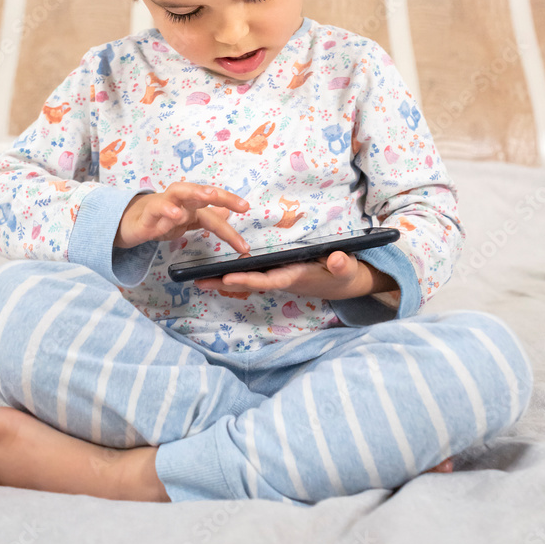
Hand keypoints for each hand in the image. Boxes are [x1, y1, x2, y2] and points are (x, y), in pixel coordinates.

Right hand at [114, 182, 250, 252]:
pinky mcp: (147, 215)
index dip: (230, 206)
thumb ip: (206, 217)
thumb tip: (227, 211)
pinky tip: (175, 215)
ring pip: (179, 192)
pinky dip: (166, 210)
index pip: (215, 205)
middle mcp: (180, 200)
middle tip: (239, 204)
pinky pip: (157, 209)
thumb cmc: (160, 219)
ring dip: (194, 192)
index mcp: (191, 204)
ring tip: (208, 196)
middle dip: (221, 196)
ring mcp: (163, 205)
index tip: (246, 210)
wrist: (130, 224)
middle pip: (201, 192)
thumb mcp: (187, 221)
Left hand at [194, 251, 396, 300]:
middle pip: (249, 282)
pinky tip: (214, 272)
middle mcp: (281, 279)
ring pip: (246, 279)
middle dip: (224, 283)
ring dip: (222, 280)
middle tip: (198, 282)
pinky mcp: (275, 272)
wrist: (344, 282)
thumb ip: (343, 264)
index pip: (268, 279)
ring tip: (196, 279)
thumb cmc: (344, 273)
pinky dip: (233, 274)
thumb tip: (339, 260)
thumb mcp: (347, 268)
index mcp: (294, 276)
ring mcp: (277, 277)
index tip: (227, 278)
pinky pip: (251, 274)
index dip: (248, 280)